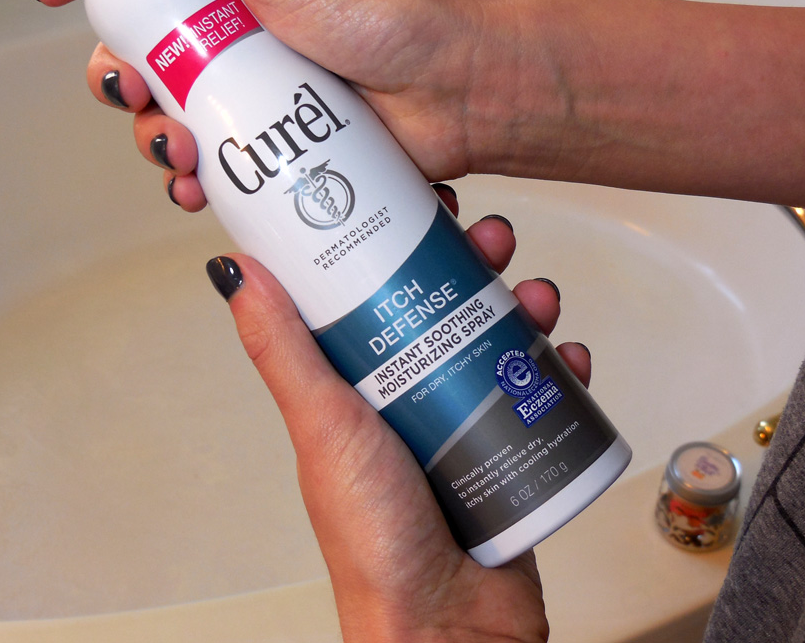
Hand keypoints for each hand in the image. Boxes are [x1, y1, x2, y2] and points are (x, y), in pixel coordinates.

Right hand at [31, 0, 513, 188]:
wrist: (460, 90)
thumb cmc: (392, 14)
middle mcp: (246, 27)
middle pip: (150, 51)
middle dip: (125, 78)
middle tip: (136, 93)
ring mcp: (264, 87)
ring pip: (180, 114)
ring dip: (160, 138)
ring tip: (181, 154)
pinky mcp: (283, 139)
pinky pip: (224, 160)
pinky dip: (202, 178)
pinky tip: (204, 190)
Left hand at [207, 191, 587, 642]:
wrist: (450, 629)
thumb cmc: (373, 539)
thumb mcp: (324, 426)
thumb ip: (282, 351)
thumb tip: (236, 271)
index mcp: (354, 382)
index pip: (371, 289)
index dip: (395, 239)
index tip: (419, 203)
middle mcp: (404, 394)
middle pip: (441, 303)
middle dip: (472, 261)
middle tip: (491, 238)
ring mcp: (458, 419)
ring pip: (495, 337)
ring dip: (523, 304)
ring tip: (540, 296)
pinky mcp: (506, 448)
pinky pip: (538, 392)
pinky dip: (557, 368)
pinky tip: (568, 357)